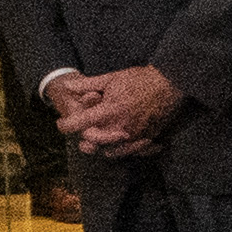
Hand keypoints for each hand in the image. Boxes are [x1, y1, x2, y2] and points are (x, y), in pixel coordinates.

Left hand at [58, 65, 183, 160]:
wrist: (169, 84)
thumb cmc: (140, 79)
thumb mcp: (111, 78)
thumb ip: (87, 85)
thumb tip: (68, 86)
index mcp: (110, 110)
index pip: (80, 124)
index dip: (66, 125)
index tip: (61, 124)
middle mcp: (120, 127)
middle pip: (92, 144)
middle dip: (84, 139)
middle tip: (81, 132)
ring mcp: (134, 136)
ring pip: (109, 152)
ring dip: (100, 146)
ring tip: (98, 137)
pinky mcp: (146, 140)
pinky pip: (127, 152)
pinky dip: (119, 149)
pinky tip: (117, 142)